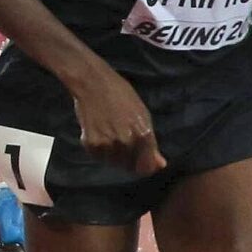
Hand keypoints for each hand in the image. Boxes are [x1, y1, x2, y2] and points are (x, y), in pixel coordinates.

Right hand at [66, 60, 164, 174]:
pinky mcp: (90, 144)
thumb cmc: (122, 95)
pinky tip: (99, 134)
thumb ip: (151, 143)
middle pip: (129, 166)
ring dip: (113, 155)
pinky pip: (98, 157)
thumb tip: (160, 164)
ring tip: (110, 136)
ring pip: (113, 163)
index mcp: (143, 135)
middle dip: (129, 159)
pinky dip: (99, 150)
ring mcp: (107, 144)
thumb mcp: (143, 116)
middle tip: (123, 141)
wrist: (93, 84)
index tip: (141, 161)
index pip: (146, 167)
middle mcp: (126, 142)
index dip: (145, 166)